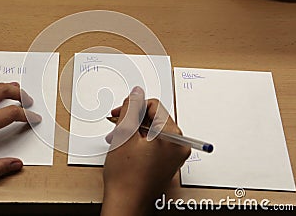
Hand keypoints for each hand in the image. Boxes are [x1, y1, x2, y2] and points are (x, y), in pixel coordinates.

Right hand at [101, 87, 190, 215]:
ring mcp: (173, 156)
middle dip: (133, 120)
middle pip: (154, 118)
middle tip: (117, 126)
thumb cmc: (126, 176)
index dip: (134, 106)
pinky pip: (154, 143)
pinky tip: (125, 147)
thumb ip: (131, 109)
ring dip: (133, 130)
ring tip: (118, 139)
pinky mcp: (166, 163)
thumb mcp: (125, 134)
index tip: (120, 113)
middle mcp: (178, 145)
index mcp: (173, 136)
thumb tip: (136, 93)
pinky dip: (139, 141)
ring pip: (152, 130)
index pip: (155, 106)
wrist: (125, 203)